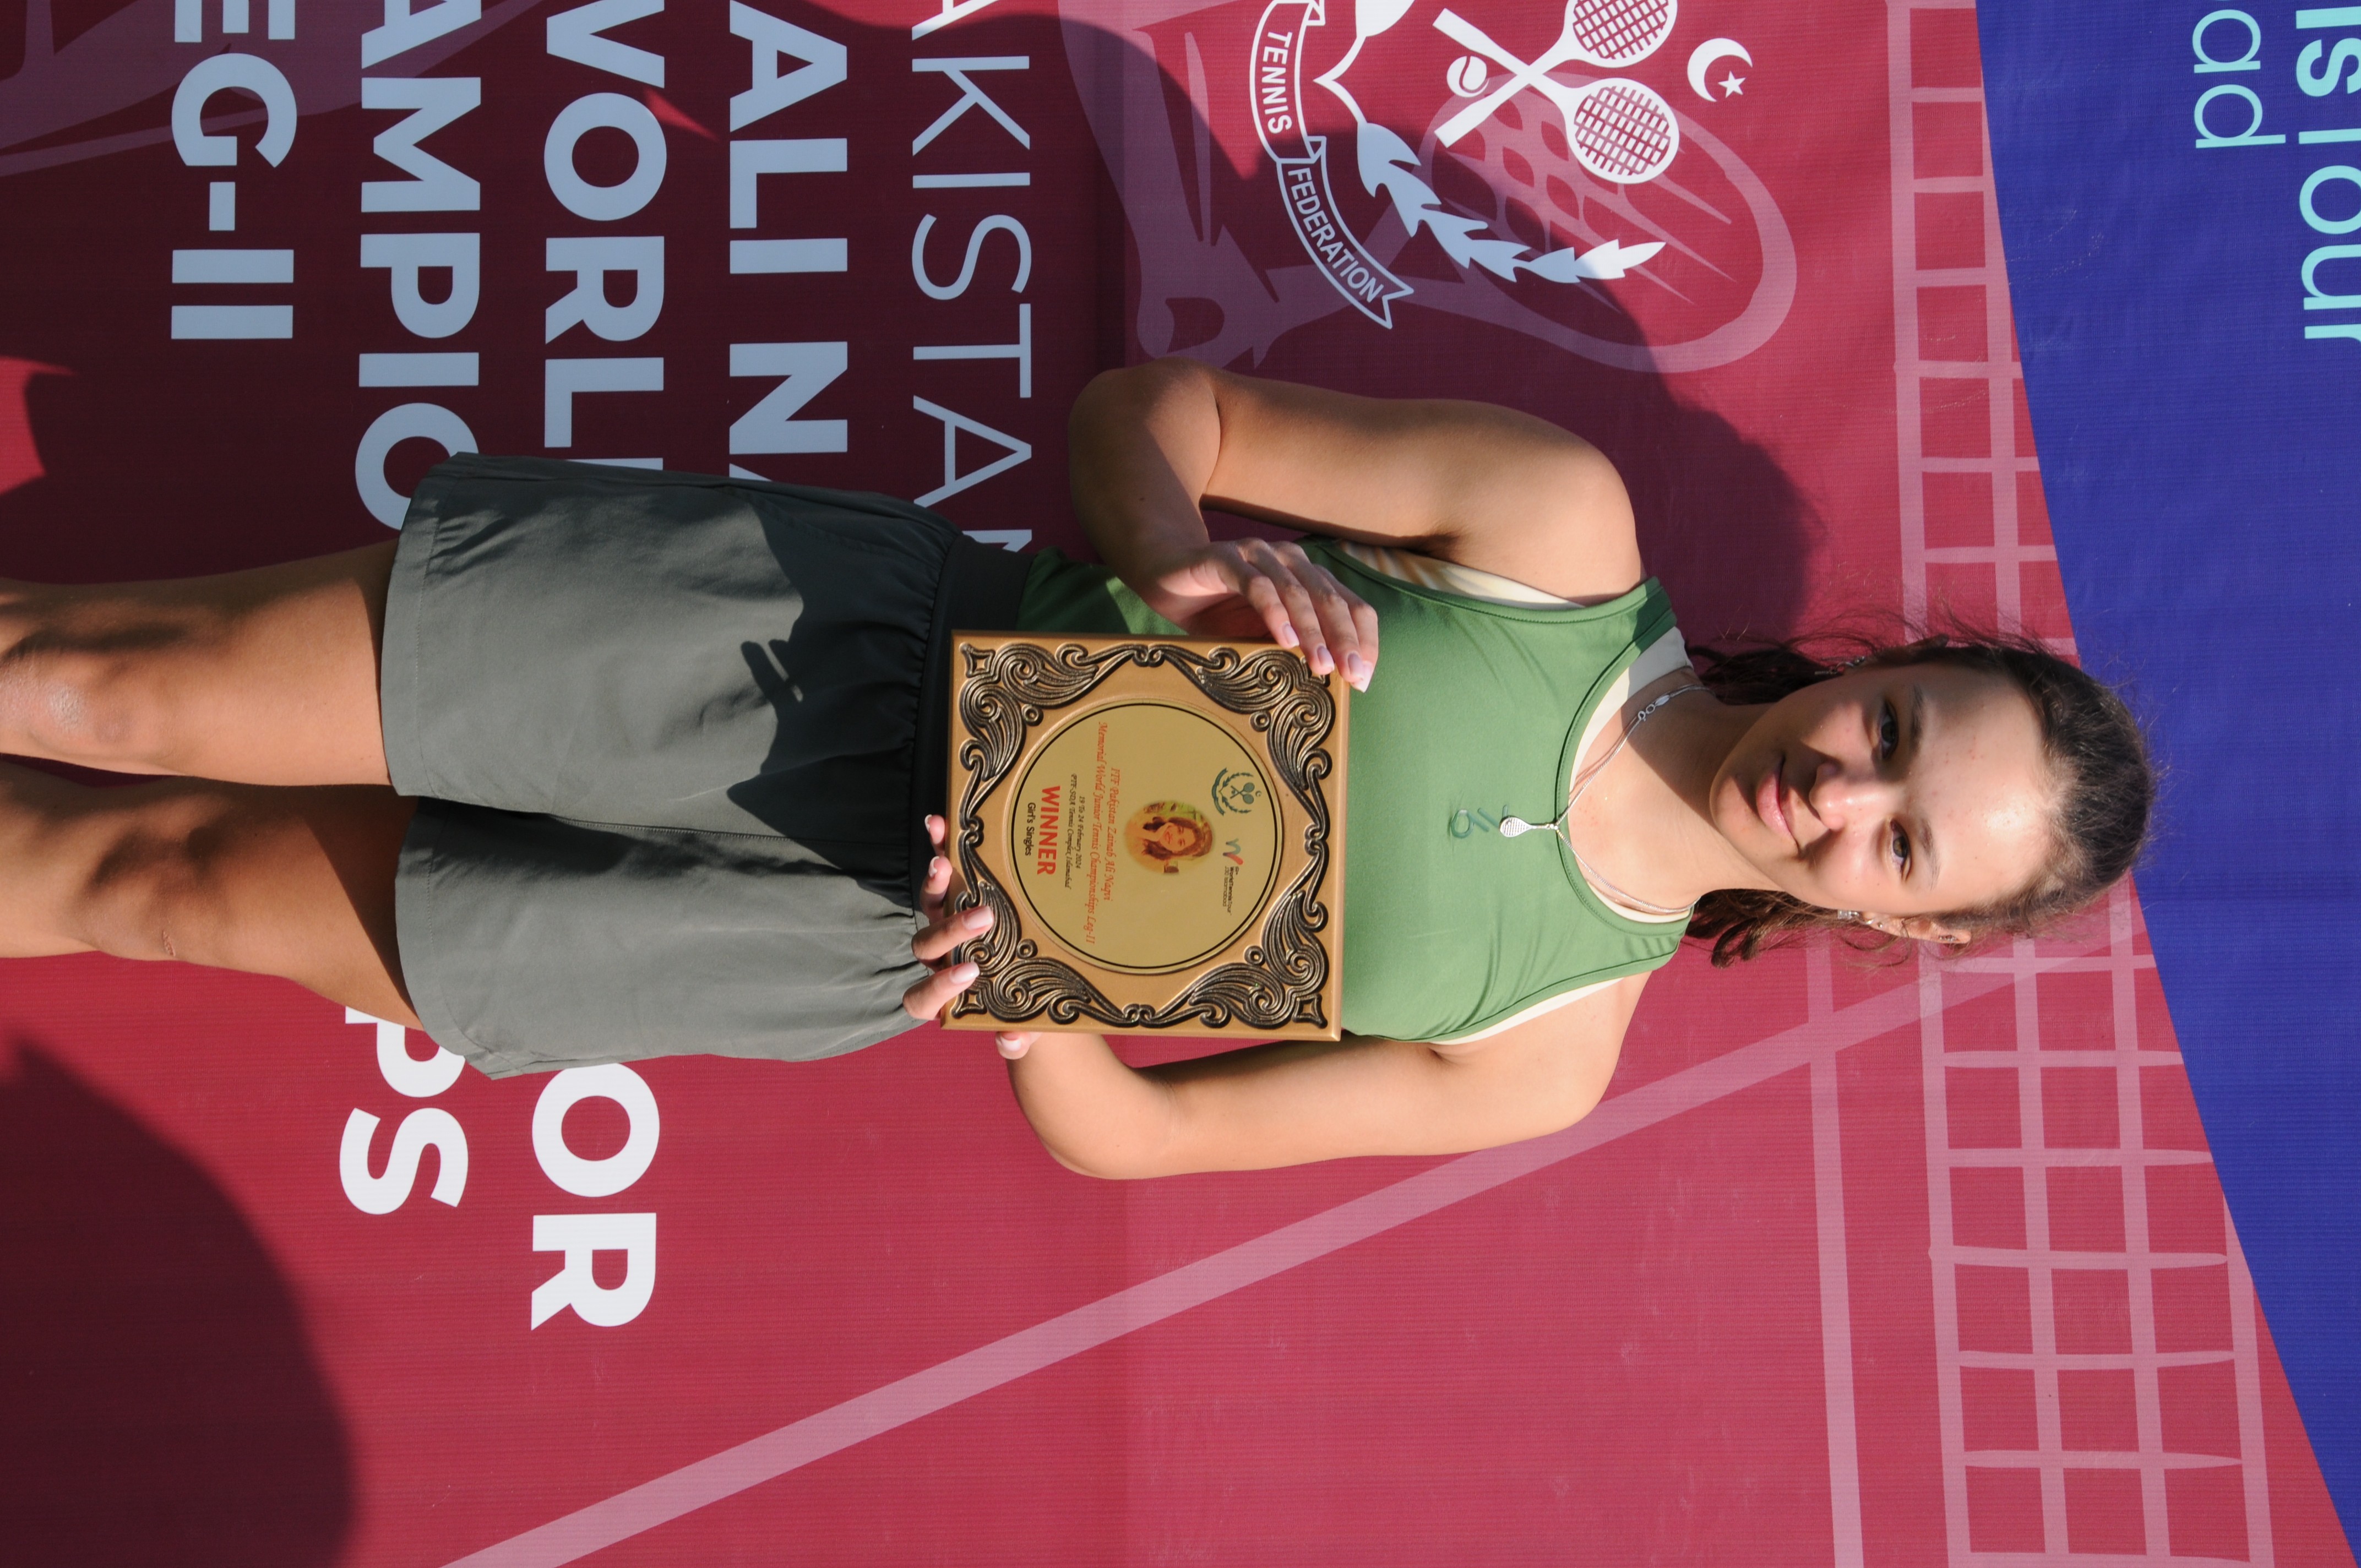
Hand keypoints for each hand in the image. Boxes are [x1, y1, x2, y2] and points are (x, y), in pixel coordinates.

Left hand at [901, 815, 1042, 1058]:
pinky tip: (940, 825)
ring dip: (934, 883)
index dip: (939, 986)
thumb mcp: (1028, 1024)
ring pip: (928, 906)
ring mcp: (944, 926)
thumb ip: (1019, 1035)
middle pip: (926, 946)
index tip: (970, 973)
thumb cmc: (1024, 1008)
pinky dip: (939, 849)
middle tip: (984, 917)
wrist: (1027, 982)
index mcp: (945, 995)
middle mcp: (939, 960)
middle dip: (950, 931)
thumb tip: (1010, 1041)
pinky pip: (941, 873)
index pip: (923, 999)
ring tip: (946, 862)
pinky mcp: (955, 896)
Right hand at [1137, 539, 1376, 690]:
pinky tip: (1284, 640)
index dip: (1363, 640)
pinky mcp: (1225, 557)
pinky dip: (1274, 612)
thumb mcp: (1259, 635)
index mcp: (1308, 578)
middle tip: (1350, 675)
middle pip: (1330, 598)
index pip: (1351, 605)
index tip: (1363, 678)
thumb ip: (1289, 648)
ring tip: (1321, 665)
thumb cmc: (1216, 610)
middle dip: (1344, 639)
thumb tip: (1326, 686)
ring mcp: (1259, 554)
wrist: (1163, 575)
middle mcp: (1290, 561)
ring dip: (1312, 630)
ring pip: (1297, 591)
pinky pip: (1256, 584)